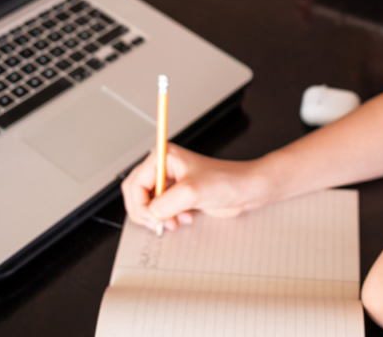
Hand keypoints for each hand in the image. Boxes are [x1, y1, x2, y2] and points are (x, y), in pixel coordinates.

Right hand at [121, 144, 266, 231]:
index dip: (139, 204)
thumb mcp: (191, 193)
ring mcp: (172, 182)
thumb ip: (164, 204)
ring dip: (159, 217)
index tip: (151, 218)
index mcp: (164, 157)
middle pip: (137, 194)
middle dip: (146, 212)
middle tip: (157, 224)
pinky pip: (162, 210)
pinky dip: (169, 218)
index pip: (135, 183)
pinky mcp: (180, 195)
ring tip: (174, 222)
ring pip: (149, 204)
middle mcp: (165, 167)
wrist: (246, 190)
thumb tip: (149, 214)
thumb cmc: (227, 181)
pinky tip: (184, 218)